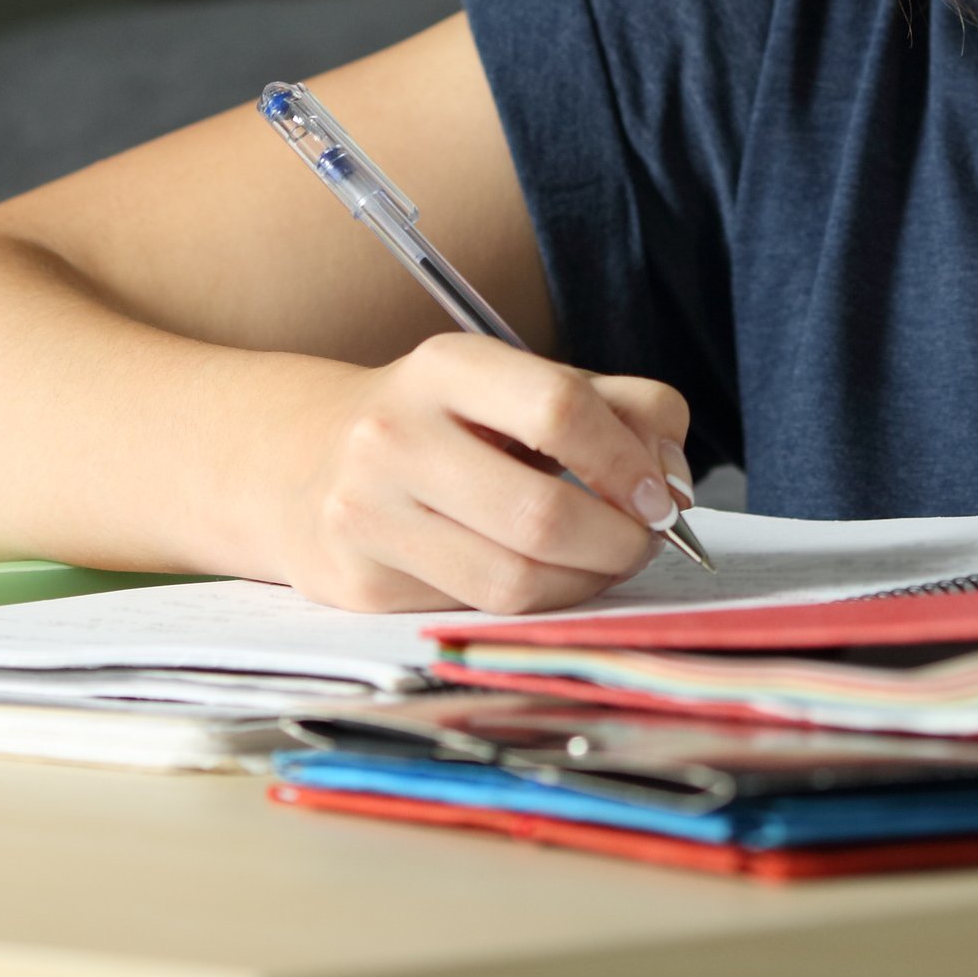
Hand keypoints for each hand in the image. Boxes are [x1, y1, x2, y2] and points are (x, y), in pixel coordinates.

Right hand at [265, 334, 697, 612]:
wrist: (301, 459)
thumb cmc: (443, 422)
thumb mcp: (520, 385)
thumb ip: (618, 409)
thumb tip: (675, 481)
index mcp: (447, 366)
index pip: (560, 409)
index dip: (630, 462)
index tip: (664, 496)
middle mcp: (395, 435)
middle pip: (542, 514)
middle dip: (619, 542)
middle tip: (644, 543)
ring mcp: (367, 513)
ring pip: (513, 581)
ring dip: (585, 584)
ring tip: (602, 564)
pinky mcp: (358, 582)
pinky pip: (476, 610)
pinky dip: (533, 603)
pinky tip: (540, 577)